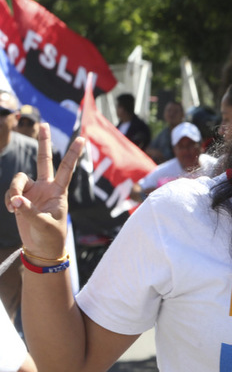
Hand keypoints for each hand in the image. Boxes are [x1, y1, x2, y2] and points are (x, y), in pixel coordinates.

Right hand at [5, 123, 84, 258]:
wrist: (41, 247)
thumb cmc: (50, 236)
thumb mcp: (43, 225)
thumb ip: (29, 211)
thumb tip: (15, 201)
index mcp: (59, 191)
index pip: (67, 168)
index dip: (73, 153)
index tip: (82, 138)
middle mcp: (46, 187)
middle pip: (44, 160)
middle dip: (44, 143)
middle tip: (45, 124)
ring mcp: (33, 191)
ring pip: (19, 179)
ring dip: (14, 190)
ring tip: (15, 207)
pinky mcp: (21, 197)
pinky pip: (11, 191)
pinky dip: (9, 199)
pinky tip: (12, 210)